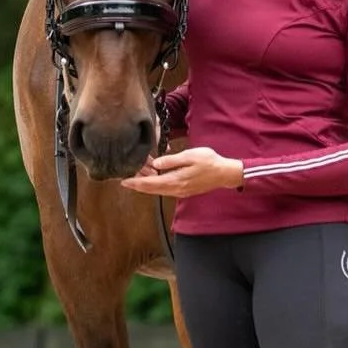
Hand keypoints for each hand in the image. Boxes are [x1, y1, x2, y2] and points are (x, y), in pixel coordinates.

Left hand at [119, 147, 243, 196]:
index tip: (124, 181)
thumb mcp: (190, 156)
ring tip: (136, 178)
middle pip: (152, 189)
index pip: (151, 183)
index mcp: (176, 180)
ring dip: (146, 186)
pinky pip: (165, 190)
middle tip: (125, 181)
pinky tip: (153, 179)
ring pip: (158, 190)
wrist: (224, 174)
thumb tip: (155, 163)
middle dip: (138, 185)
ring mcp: (180, 191)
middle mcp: (176, 189)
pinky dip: (156, 185)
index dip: (136, 182)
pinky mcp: (184, 190)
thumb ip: (171, 161)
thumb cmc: (209, 161)